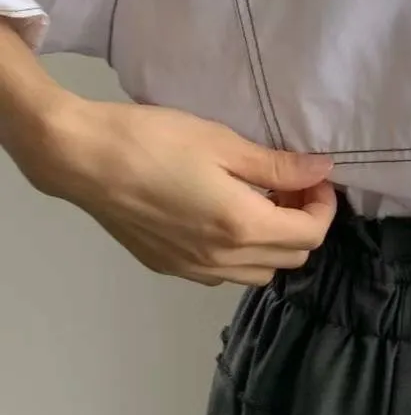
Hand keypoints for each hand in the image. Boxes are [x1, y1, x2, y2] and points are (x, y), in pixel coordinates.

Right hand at [19, 96, 335, 285]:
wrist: (82, 159)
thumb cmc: (154, 141)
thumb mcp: (222, 143)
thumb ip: (277, 166)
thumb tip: (321, 171)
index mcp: (243, 227)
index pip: (311, 235)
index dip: (324, 206)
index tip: (314, 178)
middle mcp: (225, 261)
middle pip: (292, 258)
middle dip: (302, 224)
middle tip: (287, 187)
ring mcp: (196, 271)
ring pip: (260, 273)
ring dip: (273, 243)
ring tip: (256, 203)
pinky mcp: (172, 269)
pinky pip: (225, 274)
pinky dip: (240, 253)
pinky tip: (222, 218)